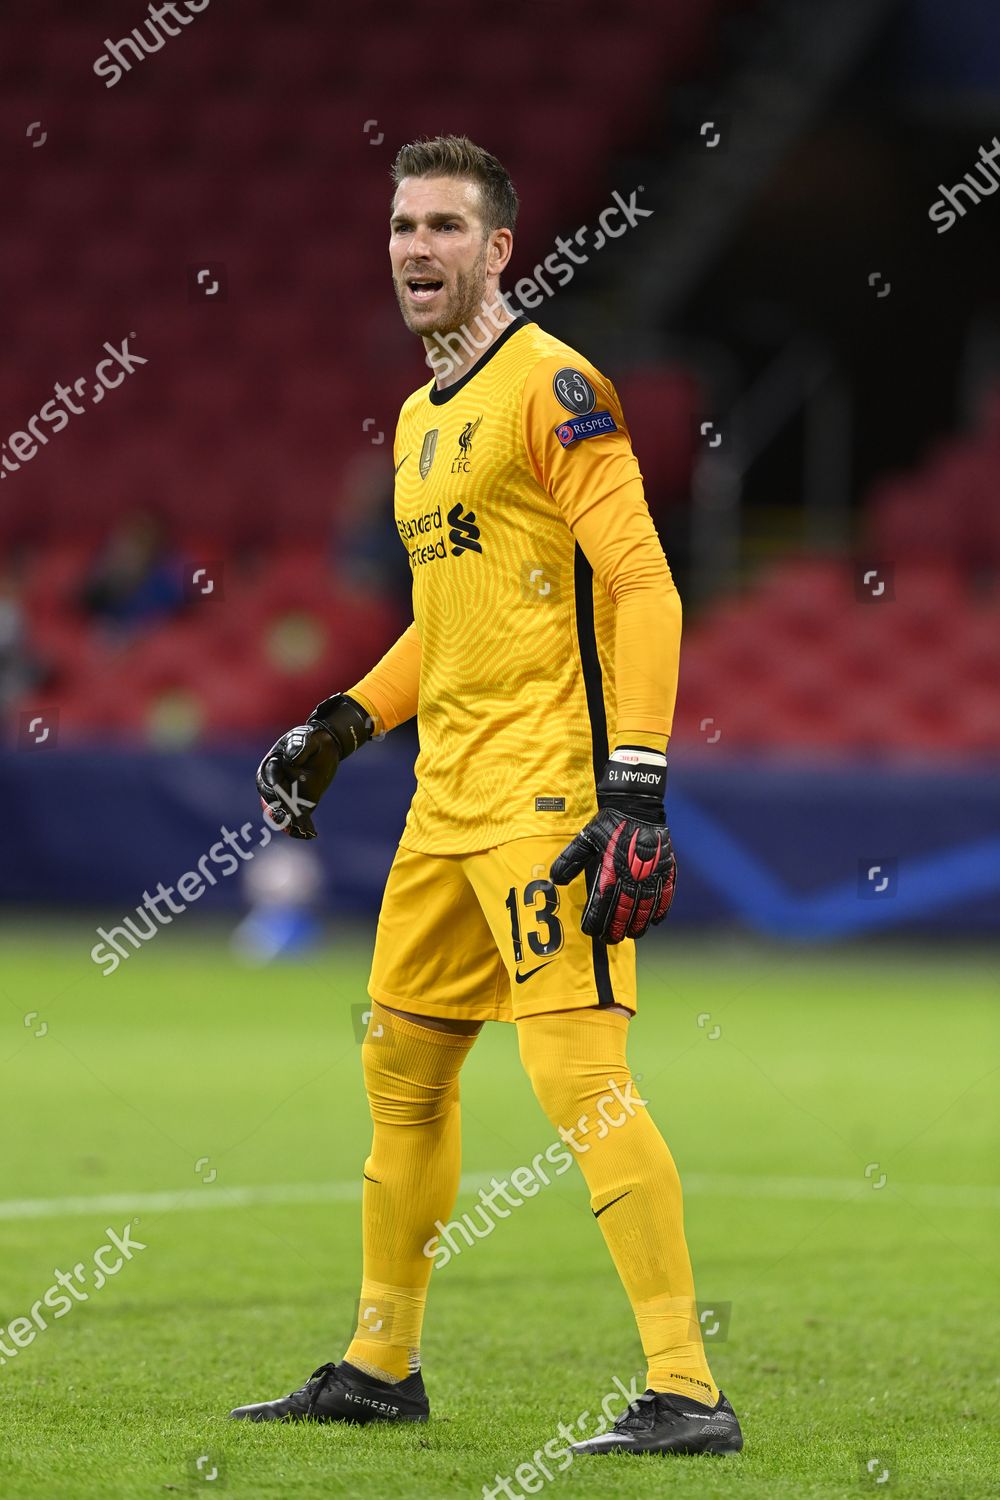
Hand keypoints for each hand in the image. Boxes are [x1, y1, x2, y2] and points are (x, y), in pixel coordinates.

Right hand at [256, 694, 372, 839]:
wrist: (324, 747)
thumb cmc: (312, 740)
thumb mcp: (307, 737)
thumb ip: (299, 746)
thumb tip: (292, 761)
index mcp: (270, 766)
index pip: (270, 780)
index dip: (276, 788)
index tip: (282, 793)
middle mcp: (274, 784)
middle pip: (274, 800)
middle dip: (281, 809)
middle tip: (288, 816)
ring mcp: (287, 796)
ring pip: (284, 811)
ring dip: (290, 822)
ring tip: (299, 830)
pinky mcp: (300, 804)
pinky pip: (299, 817)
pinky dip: (302, 827)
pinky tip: (309, 834)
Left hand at [550, 749, 676, 942]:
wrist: (638, 807)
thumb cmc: (609, 824)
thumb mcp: (585, 838)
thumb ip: (570, 860)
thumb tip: (553, 880)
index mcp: (611, 869)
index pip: (602, 904)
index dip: (596, 921)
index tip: (591, 931)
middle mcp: (633, 875)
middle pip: (624, 911)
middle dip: (616, 929)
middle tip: (610, 940)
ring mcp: (652, 874)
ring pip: (646, 908)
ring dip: (638, 925)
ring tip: (631, 935)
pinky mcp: (666, 869)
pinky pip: (666, 896)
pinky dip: (660, 911)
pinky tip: (654, 921)